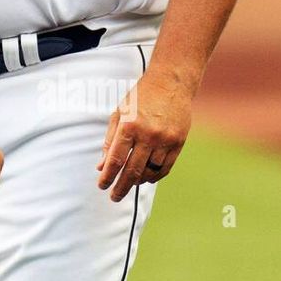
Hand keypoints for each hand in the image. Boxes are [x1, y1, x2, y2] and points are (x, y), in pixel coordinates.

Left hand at [97, 66, 192, 201]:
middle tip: (114, 197)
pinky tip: (146, 178)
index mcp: (129, 126)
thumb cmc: (139, 98)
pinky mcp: (178, 142)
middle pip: (132, 170)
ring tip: (130, 183)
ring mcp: (165, 140)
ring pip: (150, 172)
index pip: (115, 159)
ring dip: (138, 181)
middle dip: (121, 187)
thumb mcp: (119, 113)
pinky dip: (154, 176)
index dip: (107, 176)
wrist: (170, 83)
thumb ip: (110, 140)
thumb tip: (101, 166)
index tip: (102, 186)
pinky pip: (165, 167)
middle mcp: (147, 134)